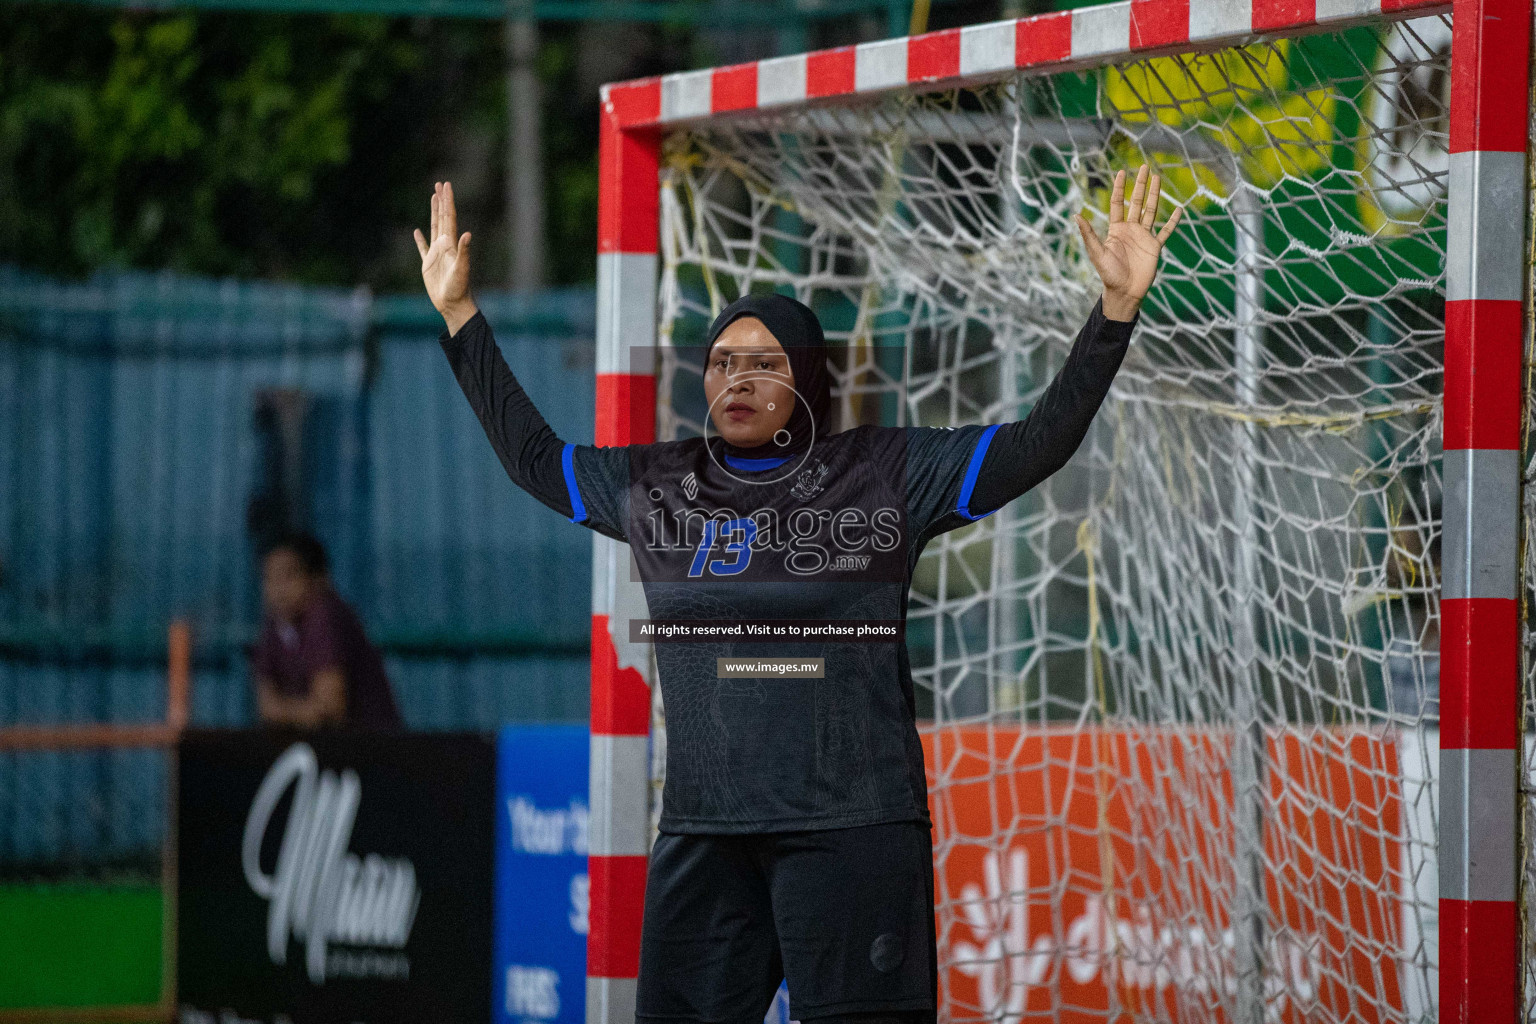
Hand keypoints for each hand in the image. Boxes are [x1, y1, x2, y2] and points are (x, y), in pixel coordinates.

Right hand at [414, 181, 477, 334]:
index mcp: (451, 244)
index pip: (450, 217)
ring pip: (434, 227)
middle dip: (441, 200)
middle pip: (442, 217)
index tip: (446, 186)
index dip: (448, 201)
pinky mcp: (428, 264)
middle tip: (440, 184)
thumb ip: (464, 251)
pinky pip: (422, 248)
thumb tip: (467, 234)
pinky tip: (417, 232)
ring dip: (434, 212)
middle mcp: (444, 245)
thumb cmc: (459, 288)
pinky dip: (419, 239)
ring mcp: (436, 253)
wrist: (453, 304)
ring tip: (433, 198)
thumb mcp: (462, 269)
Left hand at [1075, 164, 1182, 321]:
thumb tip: (1075, 215)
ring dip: (1155, 195)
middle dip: (1140, 185)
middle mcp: (1131, 229)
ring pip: (1151, 211)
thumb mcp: (1097, 252)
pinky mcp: (1155, 246)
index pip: (1118, 203)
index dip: (1120, 188)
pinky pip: (1166, 231)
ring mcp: (1144, 237)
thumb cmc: (1109, 274)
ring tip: (1158, 178)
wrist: (1124, 292)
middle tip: (1145, 166)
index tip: (1122, 172)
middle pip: (1137, 202)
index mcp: (1116, 229)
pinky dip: (1173, 221)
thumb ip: (1088, 234)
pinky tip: (1179, 209)